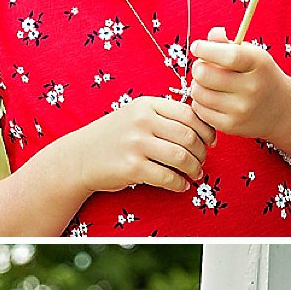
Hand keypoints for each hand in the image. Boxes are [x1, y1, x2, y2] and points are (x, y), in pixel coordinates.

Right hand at [80, 96, 214, 195]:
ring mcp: (136, 144)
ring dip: (194, 168)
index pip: (189, 113)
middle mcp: (142, 121)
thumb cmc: (112, 137)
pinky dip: (180, 184)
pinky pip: (167, 177)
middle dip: (202, 153)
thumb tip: (200, 128)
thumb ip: (163, 116)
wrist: (79, 157)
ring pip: (181, 157)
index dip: (205, 129)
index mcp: (146, 105)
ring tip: (195, 174)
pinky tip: (180, 185)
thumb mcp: (135, 115)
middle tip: (202, 161)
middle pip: (188, 136)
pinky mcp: (132, 168)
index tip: (211, 141)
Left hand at [189, 31, 290, 142]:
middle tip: (203, 66)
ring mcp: (241, 109)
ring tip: (207, 83)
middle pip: (206, 75)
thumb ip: (228, 43)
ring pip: (199, 93)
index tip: (197, 47)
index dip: (206, 50)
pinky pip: (201, 111)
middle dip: (198, 67)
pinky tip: (211, 98)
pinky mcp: (232, 126)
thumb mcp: (252, 55)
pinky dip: (200, 102)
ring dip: (197, 85)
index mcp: (258, 65)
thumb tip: (211, 35)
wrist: (282, 110)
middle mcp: (251, 88)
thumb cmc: (262, 76)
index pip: (228, 56)